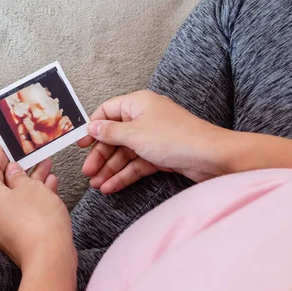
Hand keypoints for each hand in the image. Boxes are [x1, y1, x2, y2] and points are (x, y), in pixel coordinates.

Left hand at [0, 147, 76, 271]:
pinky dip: (32, 198)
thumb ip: (19, 175)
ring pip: (14, 197)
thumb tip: (12, 171)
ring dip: (30, 182)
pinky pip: (20, 210)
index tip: (9, 146)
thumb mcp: (31, 187)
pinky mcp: (14, 236)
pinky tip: (49, 186)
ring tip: (47, 167)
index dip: (0, 155)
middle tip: (32, 155)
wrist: (50, 258)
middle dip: (20, 168)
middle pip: (1, 184)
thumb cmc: (39, 221)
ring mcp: (0, 227)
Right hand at [77, 90, 228, 192]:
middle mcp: (145, 118)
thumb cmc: (176, 138)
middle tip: (88, 172)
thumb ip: (110, 132)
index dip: (93, 128)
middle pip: (115, 136)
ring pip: (125, 153)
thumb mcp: (135, 134)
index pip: (108, 112)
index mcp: (138, 103)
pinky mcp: (161, 155)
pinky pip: (137, 164)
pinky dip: (124, 175)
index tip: (80, 144)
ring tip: (97, 185)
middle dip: (101, 155)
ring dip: (110, 168)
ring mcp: (153, 137)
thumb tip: (92, 127)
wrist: (211, 157)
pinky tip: (111, 187)